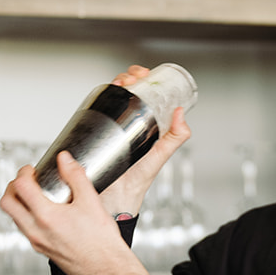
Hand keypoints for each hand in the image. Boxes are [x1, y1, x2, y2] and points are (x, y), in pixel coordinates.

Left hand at [0, 150, 150, 274]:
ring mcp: (37, 243)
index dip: (23, 172)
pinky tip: (46, 213)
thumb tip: (64, 159)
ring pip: (14, 218)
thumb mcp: (91, 201)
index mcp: (46, 217)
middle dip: (13, 187)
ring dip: (19, 203)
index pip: (20, 187)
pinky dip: (28, 217)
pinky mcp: (42, 250)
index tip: (32, 170)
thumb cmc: (102, 241)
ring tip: (36, 195)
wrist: (107, 269)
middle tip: (26, 181)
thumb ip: (75, 176)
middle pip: (7, 203)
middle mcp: (36, 231)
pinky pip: (25, 230)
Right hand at [96, 65, 191, 217]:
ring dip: (114, 84)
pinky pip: (94, 111)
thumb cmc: (137, 182)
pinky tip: (101, 93)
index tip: (144, 75)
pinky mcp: (94, 133)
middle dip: (128, 77)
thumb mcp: (160, 156)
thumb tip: (181, 114)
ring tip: (120, 82)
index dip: (144, 81)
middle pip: (126, 92)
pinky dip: (96, 98)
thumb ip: (174, 138)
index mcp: (144, 127)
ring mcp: (109, 127)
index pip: (144, 96)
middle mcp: (126, 125)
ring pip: (110, 98)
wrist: (114, 199)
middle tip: (131, 78)